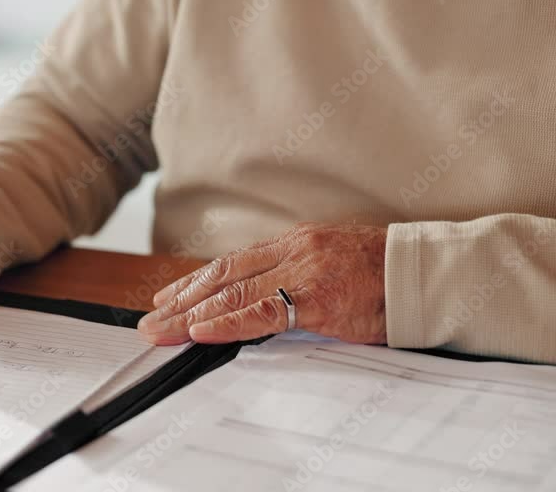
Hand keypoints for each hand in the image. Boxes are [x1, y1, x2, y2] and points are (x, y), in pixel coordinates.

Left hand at [138, 223, 387, 345]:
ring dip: (189, 315)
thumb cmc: (384, 274)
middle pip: (221, 277)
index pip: (230, 264)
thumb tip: (261, 300)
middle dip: (179, 300)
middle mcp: (292, 252)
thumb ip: (296, 277)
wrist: (426, 273)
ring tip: (161, 330)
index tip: (166, 298)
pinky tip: (200, 331)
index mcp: (294, 243)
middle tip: (149, 320)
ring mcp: (303, 273)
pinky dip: (227, 322)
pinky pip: (262, 313)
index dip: (193, 283)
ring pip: (231, 294)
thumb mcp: (331, 265)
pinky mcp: (318, 299)